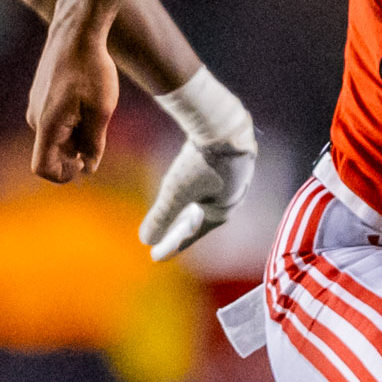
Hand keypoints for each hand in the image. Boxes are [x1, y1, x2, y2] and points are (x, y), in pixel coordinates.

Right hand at [26, 16, 120, 183]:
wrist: (76, 32)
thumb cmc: (91, 69)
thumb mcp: (101, 110)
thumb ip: (94, 143)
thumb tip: (88, 168)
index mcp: (47, 125)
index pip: (42, 168)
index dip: (62, 176)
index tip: (83, 164)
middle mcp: (36, 118)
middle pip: (53, 153)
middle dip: (76, 152)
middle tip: (98, 129)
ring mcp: (36, 106)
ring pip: (56, 137)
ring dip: (76, 135)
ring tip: (94, 110)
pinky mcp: (40, 97)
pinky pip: (55, 122)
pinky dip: (72, 122)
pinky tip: (87, 101)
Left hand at [140, 135, 256, 258]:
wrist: (223, 123)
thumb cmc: (200, 162)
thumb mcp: (175, 192)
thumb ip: (161, 216)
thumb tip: (146, 241)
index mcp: (222, 211)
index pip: (192, 235)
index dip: (172, 246)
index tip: (155, 257)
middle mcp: (232, 198)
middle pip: (201, 219)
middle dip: (180, 230)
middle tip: (162, 238)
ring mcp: (235, 178)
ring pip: (208, 199)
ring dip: (190, 209)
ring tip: (177, 213)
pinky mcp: (232, 159)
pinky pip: (213, 181)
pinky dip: (198, 188)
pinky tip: (193, 182)